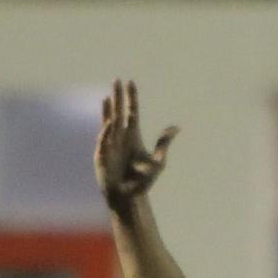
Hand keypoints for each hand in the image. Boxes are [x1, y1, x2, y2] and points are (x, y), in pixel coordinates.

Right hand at [94, 78, 177, 208]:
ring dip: (109, 111)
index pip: (132, 112)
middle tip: (117, 80)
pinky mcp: (101, 156)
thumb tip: (176, 127)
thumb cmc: (142, 181)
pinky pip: (104, 142)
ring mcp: (109, 145)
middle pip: (118, 112)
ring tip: (109, 97)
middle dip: (118, 97)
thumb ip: (164, 144)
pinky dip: (107, 133)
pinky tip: (110, 124)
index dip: (132, 98)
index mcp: (133, 136)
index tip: (131, 82)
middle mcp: (120, 137)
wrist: (129, 198)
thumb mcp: (157, 162)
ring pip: (108, 123)